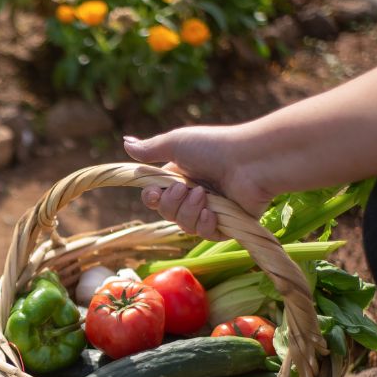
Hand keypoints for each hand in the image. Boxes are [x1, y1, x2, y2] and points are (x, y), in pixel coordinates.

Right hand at [123, 126, 272, 239]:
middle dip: (171, 204)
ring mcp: (211, 210)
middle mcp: (194, 194)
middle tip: (185, 189)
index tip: (153, 193)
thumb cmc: (214, 147)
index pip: (156, 197)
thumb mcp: (176, 143)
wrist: (251, 161)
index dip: (151, 199)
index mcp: (181, 177)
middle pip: (167, 213)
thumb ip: (150, 149)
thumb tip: (125, 142)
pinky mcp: (227, 224)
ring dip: (189, 212)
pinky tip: (212, 214)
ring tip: (204, 195)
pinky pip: (205, 234)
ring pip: (184, 225)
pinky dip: (205, 225)